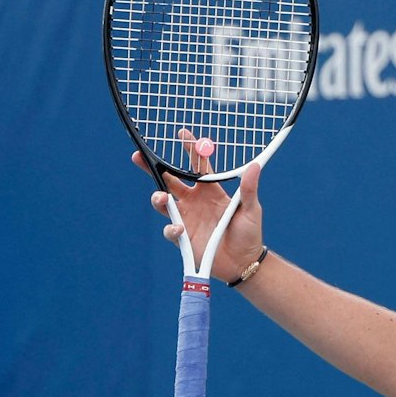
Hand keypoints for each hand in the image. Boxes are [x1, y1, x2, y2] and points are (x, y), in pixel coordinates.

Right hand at [135, 134, 267, 286]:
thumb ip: (249, 189)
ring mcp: (186, 218)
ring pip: (163, 203)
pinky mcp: (183, 238)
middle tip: (139, 156)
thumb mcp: (251, 209)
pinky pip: (171, 230)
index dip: (190, 149)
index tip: (182, 133)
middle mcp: (194, 202)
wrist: (244, 263)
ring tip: (160, 197)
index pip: (197, 165)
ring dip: (158, 198)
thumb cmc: (249, 234)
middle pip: (169, 180)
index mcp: (210, 190)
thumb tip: (255, 166)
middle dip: (153, 168)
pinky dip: (172, 229)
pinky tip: (179, 229)